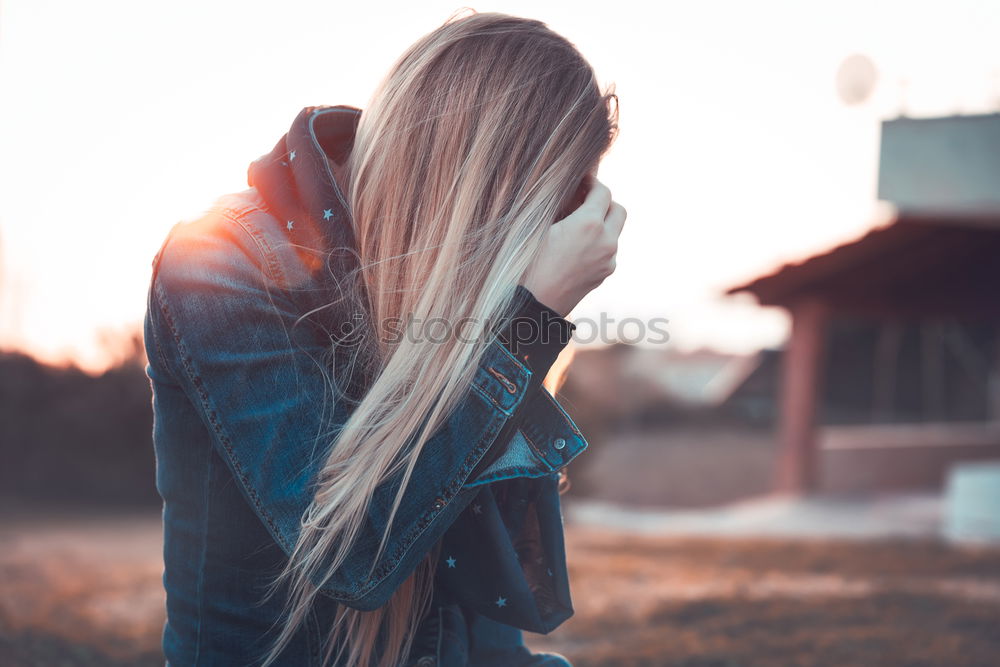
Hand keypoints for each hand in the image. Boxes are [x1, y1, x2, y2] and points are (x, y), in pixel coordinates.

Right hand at [521, 176, 626, 316]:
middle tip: (582, 200)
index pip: (603, 191)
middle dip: (603, 202)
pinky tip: (574, 245)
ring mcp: (608, 260)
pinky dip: (597, 242)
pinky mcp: (604, 274)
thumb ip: (558, 205)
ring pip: (614, 232)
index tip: (580, 181)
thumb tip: (567, 191)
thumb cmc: (527, 264)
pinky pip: (607, 250)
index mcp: (589, 224)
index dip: (592, 181)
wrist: (531, 306)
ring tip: (574, 224)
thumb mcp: (537, 227)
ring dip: (601, 223)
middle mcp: (606, 242)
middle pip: (618, 210)